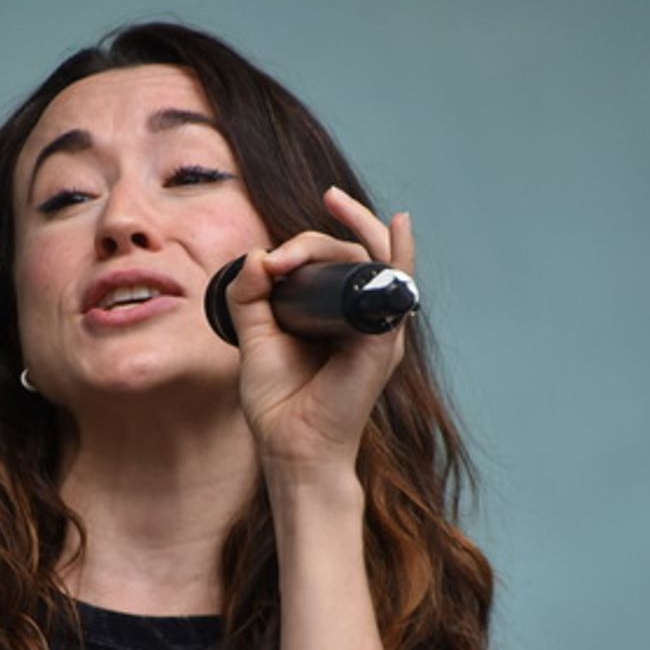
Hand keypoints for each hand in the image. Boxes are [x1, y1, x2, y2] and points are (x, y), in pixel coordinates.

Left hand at [225, 186, 415, 474]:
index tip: (268, 258)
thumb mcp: (256, 339)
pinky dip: (399, 253)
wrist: (292, 447)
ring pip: (371, 260)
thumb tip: (257, 257)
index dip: (302, 247)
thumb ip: (250, 298)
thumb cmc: (280, 402)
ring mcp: (376, 327)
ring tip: (334, 203)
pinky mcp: (381, 340)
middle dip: (318, 237)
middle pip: (351, 255)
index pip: (329, 264)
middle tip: (287, 244)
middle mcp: (360, 317)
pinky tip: (399, 224)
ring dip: (354, 229)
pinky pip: (397, 286)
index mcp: (332, 316)